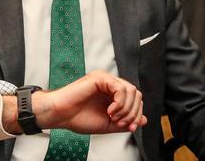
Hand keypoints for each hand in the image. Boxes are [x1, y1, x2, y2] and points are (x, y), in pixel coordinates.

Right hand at [4, 71, 146, 134]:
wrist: (61, 115)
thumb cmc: (77, 117)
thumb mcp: (107, 124)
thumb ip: (125, 122)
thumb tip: (143, 120)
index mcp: (111, 94)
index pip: (135, 99)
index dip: (136, 114)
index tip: (129, 126)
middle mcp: (109, 85)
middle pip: (135, 93)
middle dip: (133, 112)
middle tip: (121, 122)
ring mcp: (105, 80)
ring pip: (130, 90)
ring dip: (126, 108)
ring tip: (113, 117)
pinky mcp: (100, 78)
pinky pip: (120, 87)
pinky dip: (119, 102)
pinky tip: (110, 110)